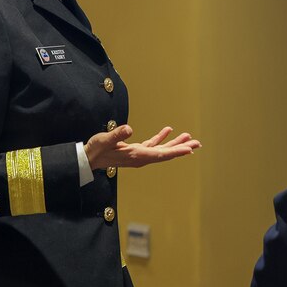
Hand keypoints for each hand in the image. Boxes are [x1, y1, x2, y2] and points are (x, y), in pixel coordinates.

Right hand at [86, 125, 200, 170]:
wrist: (89, 158)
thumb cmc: (96, 150)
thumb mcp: (105, 141)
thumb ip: (117, 135)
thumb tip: (129, 128)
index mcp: (136, 156)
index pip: (160, 154)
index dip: (175, 151)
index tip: (189, 150)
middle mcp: (141, 157)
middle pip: (165, 154)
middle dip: (182, 148)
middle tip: (197, 144)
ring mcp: (139, 155)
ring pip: (161, 150)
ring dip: (175, 143)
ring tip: (189, 138)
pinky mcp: (135, 151)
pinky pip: (152, 145)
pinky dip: (161, 138)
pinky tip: (168, 131)